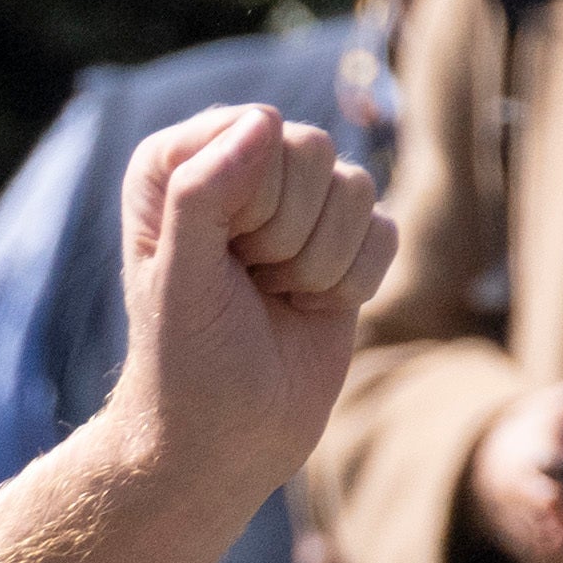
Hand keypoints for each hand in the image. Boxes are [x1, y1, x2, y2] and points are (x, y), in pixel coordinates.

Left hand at [96, 100, 381, 505]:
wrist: (226, 441)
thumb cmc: (186, 364)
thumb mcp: (178, 279)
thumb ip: (201, 192)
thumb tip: (263, 122)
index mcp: (178, 163)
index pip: (254, 128)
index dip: (249, 199)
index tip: (221, 257)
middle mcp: (239, 169)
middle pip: (311, 150)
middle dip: (287, 234)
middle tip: (249, 285)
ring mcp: (298, 205)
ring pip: (355, 187)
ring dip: (319, 264)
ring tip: (275, 299)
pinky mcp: (345, 244)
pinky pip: (384, 231)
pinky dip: (353, 283)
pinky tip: (310, 309)